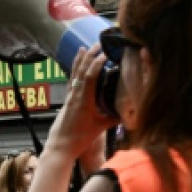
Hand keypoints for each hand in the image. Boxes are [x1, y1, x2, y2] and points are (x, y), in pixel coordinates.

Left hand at [45, 44, 113, 160]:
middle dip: (90, 56)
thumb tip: (130, 112)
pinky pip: (72, 81)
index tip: (106, 53)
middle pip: (82, 70)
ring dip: (80, 60)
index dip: (98, 63)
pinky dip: (75, 71)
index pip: (90, 76)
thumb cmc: (80, 139)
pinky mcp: (67, 101)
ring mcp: (70, 97)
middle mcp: (75, 96)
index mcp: (84, 100)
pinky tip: (76, 66)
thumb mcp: (100, 128)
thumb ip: (114, 118)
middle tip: (98, 44)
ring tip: (85, 48)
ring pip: (74, 74)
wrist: (61, 147)